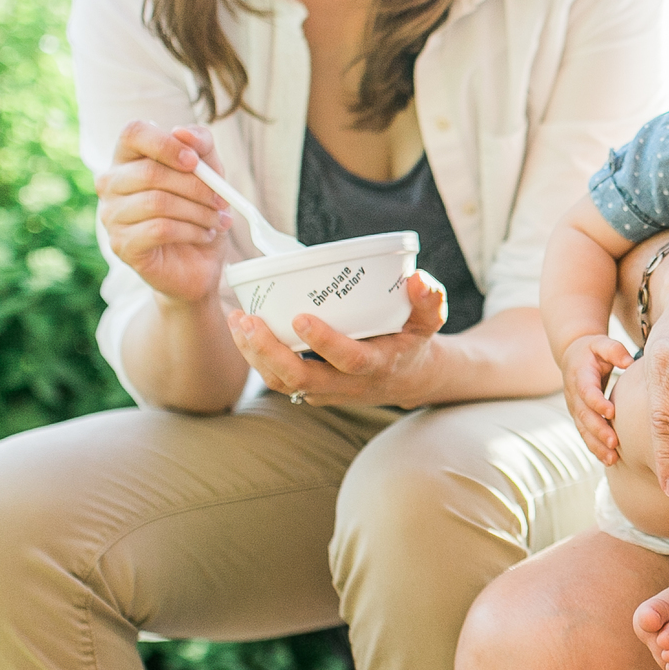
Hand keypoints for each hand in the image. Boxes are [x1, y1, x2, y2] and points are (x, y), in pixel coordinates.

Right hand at [96, 121, 231, 303]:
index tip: (195, 162)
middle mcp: (111, 184)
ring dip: (198, 211)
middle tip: (221, 200)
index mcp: (128, 158)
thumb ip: (201, 145)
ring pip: (157, 202)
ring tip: (216, 221)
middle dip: (196, 187)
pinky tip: (204, 235)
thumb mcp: (209, 173)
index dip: (165, 144)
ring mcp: (111, 215)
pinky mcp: (121, 244)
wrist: (197, 263)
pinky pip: (159, 229)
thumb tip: (181, 131)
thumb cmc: (197, 211)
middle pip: (150, 172)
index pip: (133, 133)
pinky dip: (191, 231)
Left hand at [227, 270, 450, 407]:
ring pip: (283, 382)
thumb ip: (430, 300)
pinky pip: (279, 380)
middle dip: (270, 352)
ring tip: (238, 320)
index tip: (300, 318)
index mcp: (377, 365)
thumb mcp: (429, 321)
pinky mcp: (311, 389)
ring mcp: (326, 390)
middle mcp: (348, 384)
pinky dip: (256, 358)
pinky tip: (243, 330)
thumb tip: (417, 279)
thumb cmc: (412, 341)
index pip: (348, 360)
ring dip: (255, 355)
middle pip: (301, 378)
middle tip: (249, 320)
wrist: (407, 380)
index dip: (324, 342)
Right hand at [561, 333, 630, 464]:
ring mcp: (575, 409)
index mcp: (580, 375)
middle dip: (598, 430)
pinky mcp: (579, 418)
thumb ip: (614, 350)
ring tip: (612, 459)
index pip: (586, 391)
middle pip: (584, 416)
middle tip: (614, 443)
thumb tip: (628, 362)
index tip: (611, 412)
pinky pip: (585, 435)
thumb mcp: (601, 343)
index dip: (596, 402)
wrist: (572, 358)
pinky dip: (595, 449)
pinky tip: (609, 461)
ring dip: (596, 445)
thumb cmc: (593, 350)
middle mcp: (574, 395)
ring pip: (584, 430)